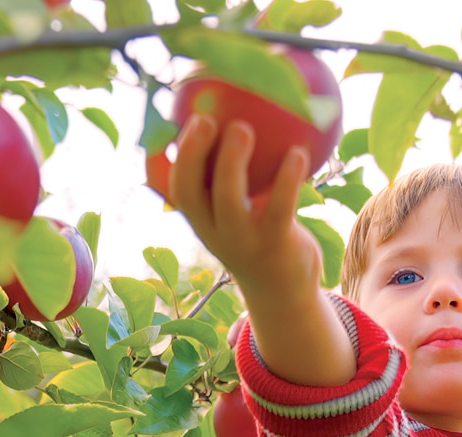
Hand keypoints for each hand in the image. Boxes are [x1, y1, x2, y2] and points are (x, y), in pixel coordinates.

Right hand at [166, 117, 320, 319]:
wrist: (283, 292)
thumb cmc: (260, 239)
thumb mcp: (238, 214)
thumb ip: (234, 179)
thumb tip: (241, 122)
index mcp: (201, 220)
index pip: (172, 189)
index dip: (162, 158)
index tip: (168, 121)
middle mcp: (213, 231)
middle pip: (190, 192)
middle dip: (191, 154)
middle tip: (204, 118)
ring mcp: (242, 240)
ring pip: (227, 199)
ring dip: (232, 161)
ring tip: (243, 127)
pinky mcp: (274, 244)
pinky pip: (279, 207)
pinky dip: (287, 178)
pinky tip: (299, 153)